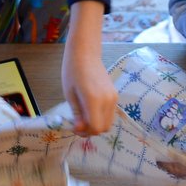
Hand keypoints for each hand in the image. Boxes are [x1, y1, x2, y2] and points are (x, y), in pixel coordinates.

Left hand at [62, 0, 116, 135]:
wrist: (85, 52)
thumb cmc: (72, 70)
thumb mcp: (70, 94)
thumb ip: (77, 114)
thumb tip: (80, 130)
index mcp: (94, 100)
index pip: (95, 128)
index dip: (84, 132)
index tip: (73, 126)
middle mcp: (108, 101)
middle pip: (104, 128)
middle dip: (90, 130)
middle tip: (77, 122)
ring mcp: (114, 98)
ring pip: (108, 123)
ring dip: (96, 124)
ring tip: (83, 115)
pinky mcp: (115, 95)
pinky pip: (110, 114)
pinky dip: (101, 117)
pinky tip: (90, 108)